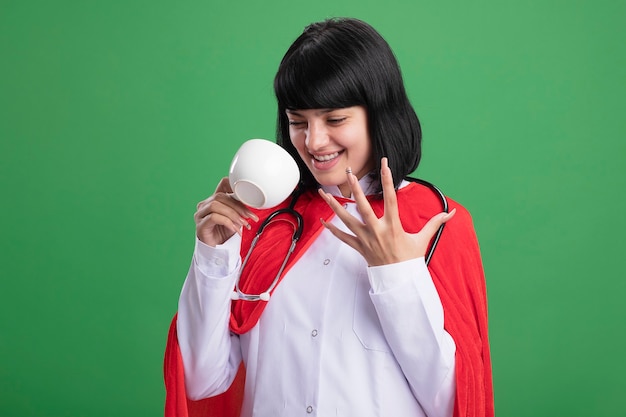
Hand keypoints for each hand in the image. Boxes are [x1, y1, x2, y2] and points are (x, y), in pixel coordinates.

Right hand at [194, 177, 258, 246]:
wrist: (218, 251)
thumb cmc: (225, 234)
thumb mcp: (236, 218)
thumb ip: (239, 208)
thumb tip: (251, 202)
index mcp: (214, 200)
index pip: (222, 185)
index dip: (233, 185)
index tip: (247, 195)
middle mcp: (205, 205)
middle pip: (221, 196)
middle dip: (238, 206)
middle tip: (250, 216)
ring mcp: (200, 215)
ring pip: (216, 205)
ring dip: (233, 214)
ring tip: (243, 224)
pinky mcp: (200, 225)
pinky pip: (213, 217)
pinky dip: (227, 222)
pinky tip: (235, 229)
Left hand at [318, 157, 454, 265]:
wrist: (399, 281)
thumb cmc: (410, 260)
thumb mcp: (423, 239)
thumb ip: (435, 223)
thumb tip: (451, 213)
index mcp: (393, 226)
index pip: (391, 198)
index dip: (388, 180)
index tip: (385, 165)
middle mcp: (377, 231)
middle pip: (363, 207)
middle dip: (355, 189)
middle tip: (349, 174)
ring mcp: (366, 239)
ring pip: (347, 220)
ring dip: (334, 207)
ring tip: (324, 193)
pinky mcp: (359, 247)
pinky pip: (343, 238)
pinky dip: (332, 229)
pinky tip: (323, 220)